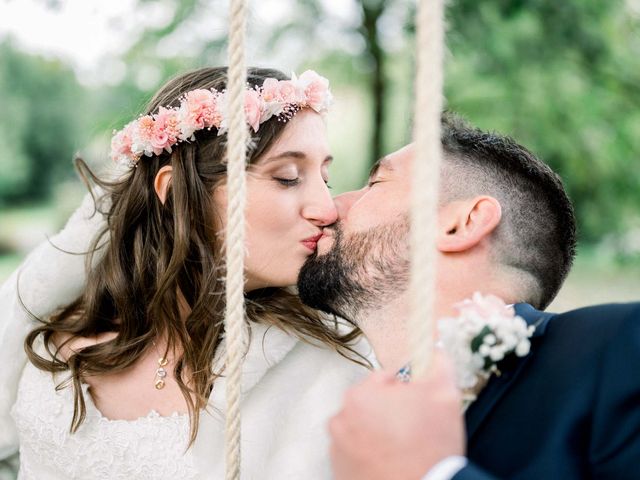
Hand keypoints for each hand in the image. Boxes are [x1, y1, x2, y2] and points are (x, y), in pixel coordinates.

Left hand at [329, 351, 464, 479]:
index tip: (419, 406)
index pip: (386, 380)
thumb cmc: (428, 449)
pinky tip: (393, 460)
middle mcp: (341, 420)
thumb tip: (432, 348)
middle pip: (373, 404)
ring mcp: (338, 448)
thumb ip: (436, 362)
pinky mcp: (341, 470)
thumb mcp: (444, 394)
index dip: (408, 391)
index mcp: (359, 396)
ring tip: (405, 448)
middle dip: (393, 412)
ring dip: (382, 433)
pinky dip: (373, 454)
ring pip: (366, 428)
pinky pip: (359, 453)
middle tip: (415, 429)